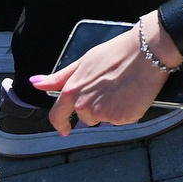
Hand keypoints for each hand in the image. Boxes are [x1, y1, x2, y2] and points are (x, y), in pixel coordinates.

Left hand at [30, 22, 169, 133]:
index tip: (65, 130)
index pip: (57, 116)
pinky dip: (128, 111)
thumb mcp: (84, 62)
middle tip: (112, 90)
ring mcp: (104, 114)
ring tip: (124, 90)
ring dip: (112, 111)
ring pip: (105, 120)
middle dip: (96, 108)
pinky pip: (123, 121)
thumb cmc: (116, 52)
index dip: (60, 125)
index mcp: (72, 91)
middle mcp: (84, 106)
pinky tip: (134, 95)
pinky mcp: (123, 118)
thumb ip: (60, 77)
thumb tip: (35, 83)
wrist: (147, 51)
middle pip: (86, 118)